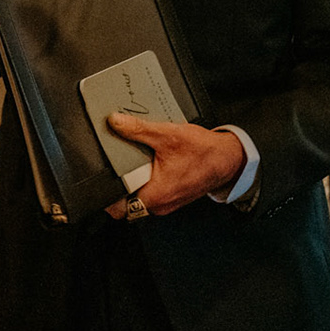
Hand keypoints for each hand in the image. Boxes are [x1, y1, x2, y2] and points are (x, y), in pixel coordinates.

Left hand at [102, 115, 245, 218]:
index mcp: (155, 196)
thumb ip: (138, 129)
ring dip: (133, 178)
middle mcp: (159, 204)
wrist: (228, 159)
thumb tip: (115, 122)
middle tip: (116, 161)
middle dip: (119, 181)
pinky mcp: (171, 195)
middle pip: (125, 200)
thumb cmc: (203, 152)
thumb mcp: (167, 135)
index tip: (101, 175)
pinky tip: (147, 160)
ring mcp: (166, 202)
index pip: (117, 208)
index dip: (105, 194)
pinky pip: (151, 190)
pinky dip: (146, 177)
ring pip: (138, 195)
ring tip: (131, 158)